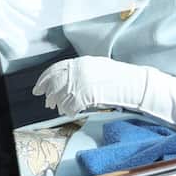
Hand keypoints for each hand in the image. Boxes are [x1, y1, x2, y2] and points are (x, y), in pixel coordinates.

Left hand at [32, 56, 175, 126]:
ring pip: (61, 95)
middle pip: (55, 82)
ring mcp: (84, 82)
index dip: (45, 79)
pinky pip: (70, 105)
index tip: (39, 87)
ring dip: (58, 103)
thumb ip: (83, 72)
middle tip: (47, 101)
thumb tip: (66, 82)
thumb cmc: (122, 79)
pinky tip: (71, 112)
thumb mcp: (100, 68)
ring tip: (60, 108)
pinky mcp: (87, 95)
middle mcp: (81, 70)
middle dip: (49, 93)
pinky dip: (68, 110)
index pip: (56, 68)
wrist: (136, 84)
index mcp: (83, 62)